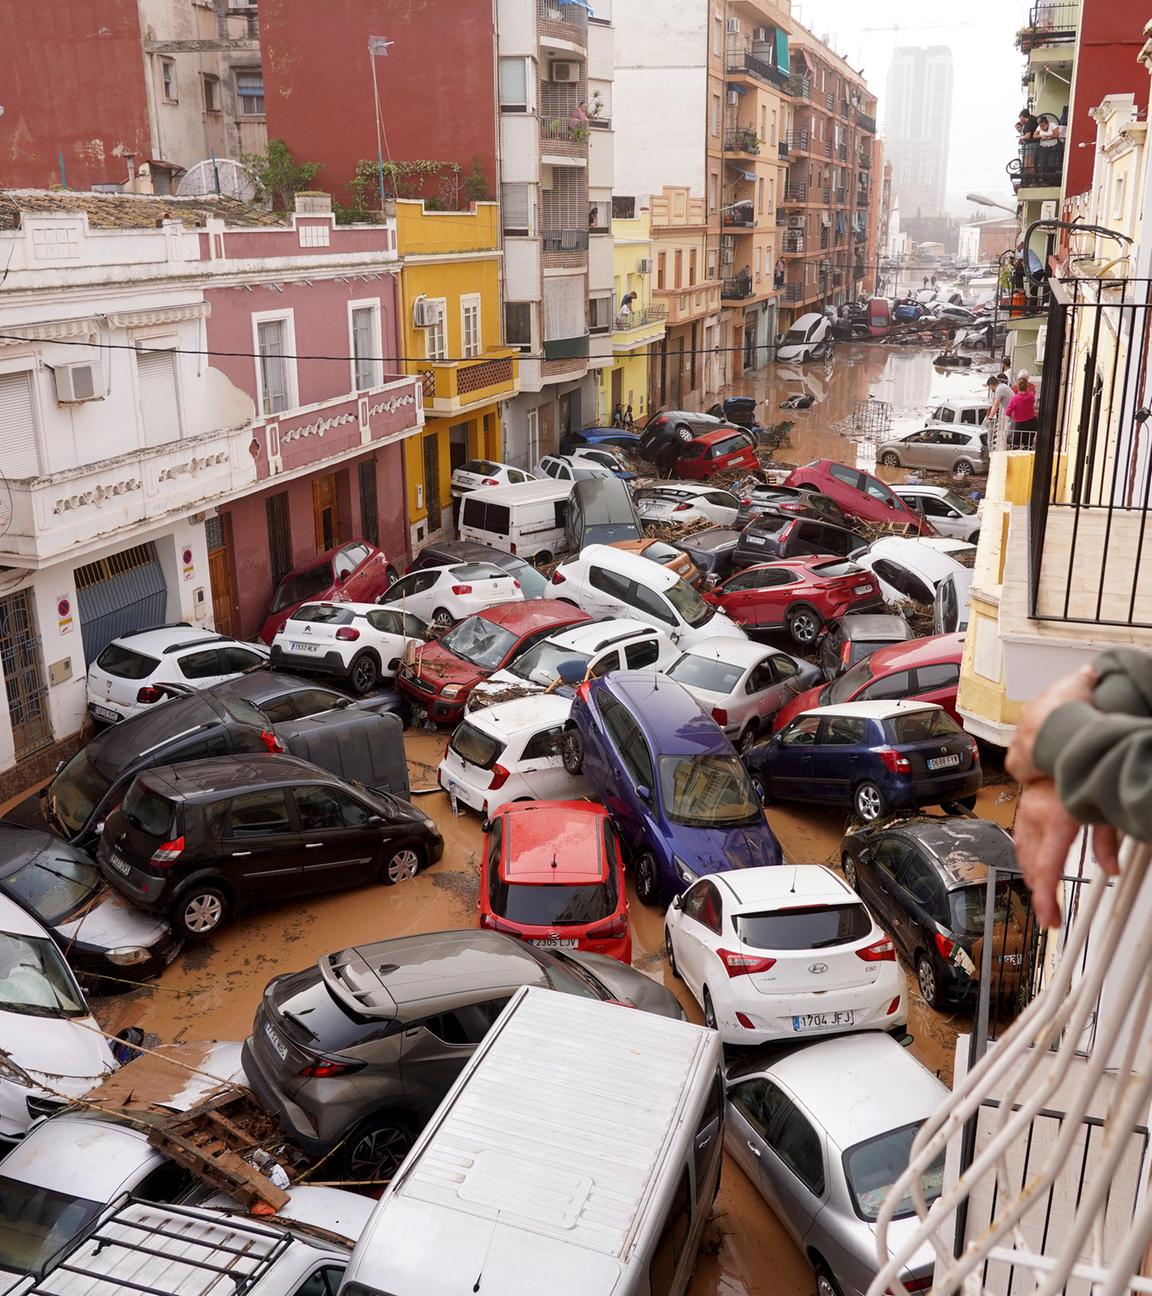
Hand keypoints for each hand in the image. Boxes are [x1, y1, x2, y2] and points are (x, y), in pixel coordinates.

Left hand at [1007, 665, 1097, 784]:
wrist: (1060, 729)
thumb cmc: (1070, 707)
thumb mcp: (1080, 684)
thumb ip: (1084, 677)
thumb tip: (1088, 670)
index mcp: (1033, 707)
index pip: (1041, 713)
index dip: (1054, 719)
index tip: (1065, 723)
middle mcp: (1021, 724)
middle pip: (1032, 732)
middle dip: (1044, 736)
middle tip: (1062, 743)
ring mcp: (1017, 744)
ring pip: (1025, 750)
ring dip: (1036, 754)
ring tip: (1054, 759)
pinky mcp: (1016, 764)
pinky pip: (1021, 769)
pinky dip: (1030, 772)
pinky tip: (1041, 774)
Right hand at [1014, 779, 1120, 927]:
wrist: (1059, 743)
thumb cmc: (1082, 769)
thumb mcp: (1103, 808)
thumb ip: (1107, 842)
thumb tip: (1112, 868)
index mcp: (1055, 819)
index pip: (1046, 869)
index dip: (1045, 899)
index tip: (1048, 919)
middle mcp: (1034, 817)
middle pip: (1031, 867)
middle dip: (1041, 894)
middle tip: (1051, 915)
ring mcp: (1026, 812)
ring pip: (1022, 855)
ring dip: (1031, 877)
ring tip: (1044, 896)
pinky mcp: (1024, 808)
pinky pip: (1020, 840)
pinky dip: (1026, 859)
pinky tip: (1032, 867)